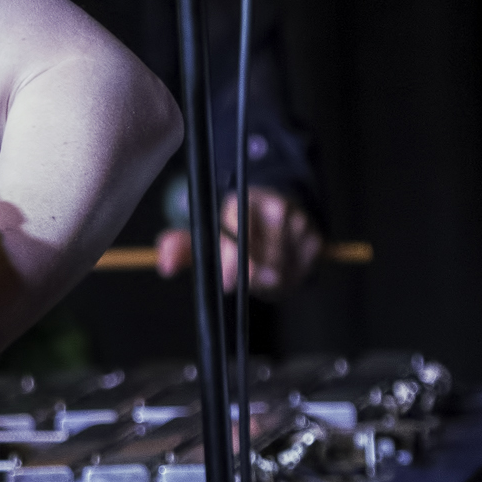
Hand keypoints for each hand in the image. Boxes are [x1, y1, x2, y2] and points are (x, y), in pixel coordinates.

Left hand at [156, 186, 322, 294]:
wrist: (281, 219)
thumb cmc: (237, 229)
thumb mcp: (208, 234)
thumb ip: (183, 247)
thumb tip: (165, 264)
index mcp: (245, 199)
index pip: (237, 230)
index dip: (229, 260)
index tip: (226, 281)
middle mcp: (276, 207)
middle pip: (261, 255)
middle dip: (246, 276)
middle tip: (238, 282)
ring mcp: (300, 223)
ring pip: (279, 270)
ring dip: (265, 282)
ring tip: (257, 276)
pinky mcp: (316, 240)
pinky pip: (298, 274)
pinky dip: (285, 282)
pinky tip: (277, 274)